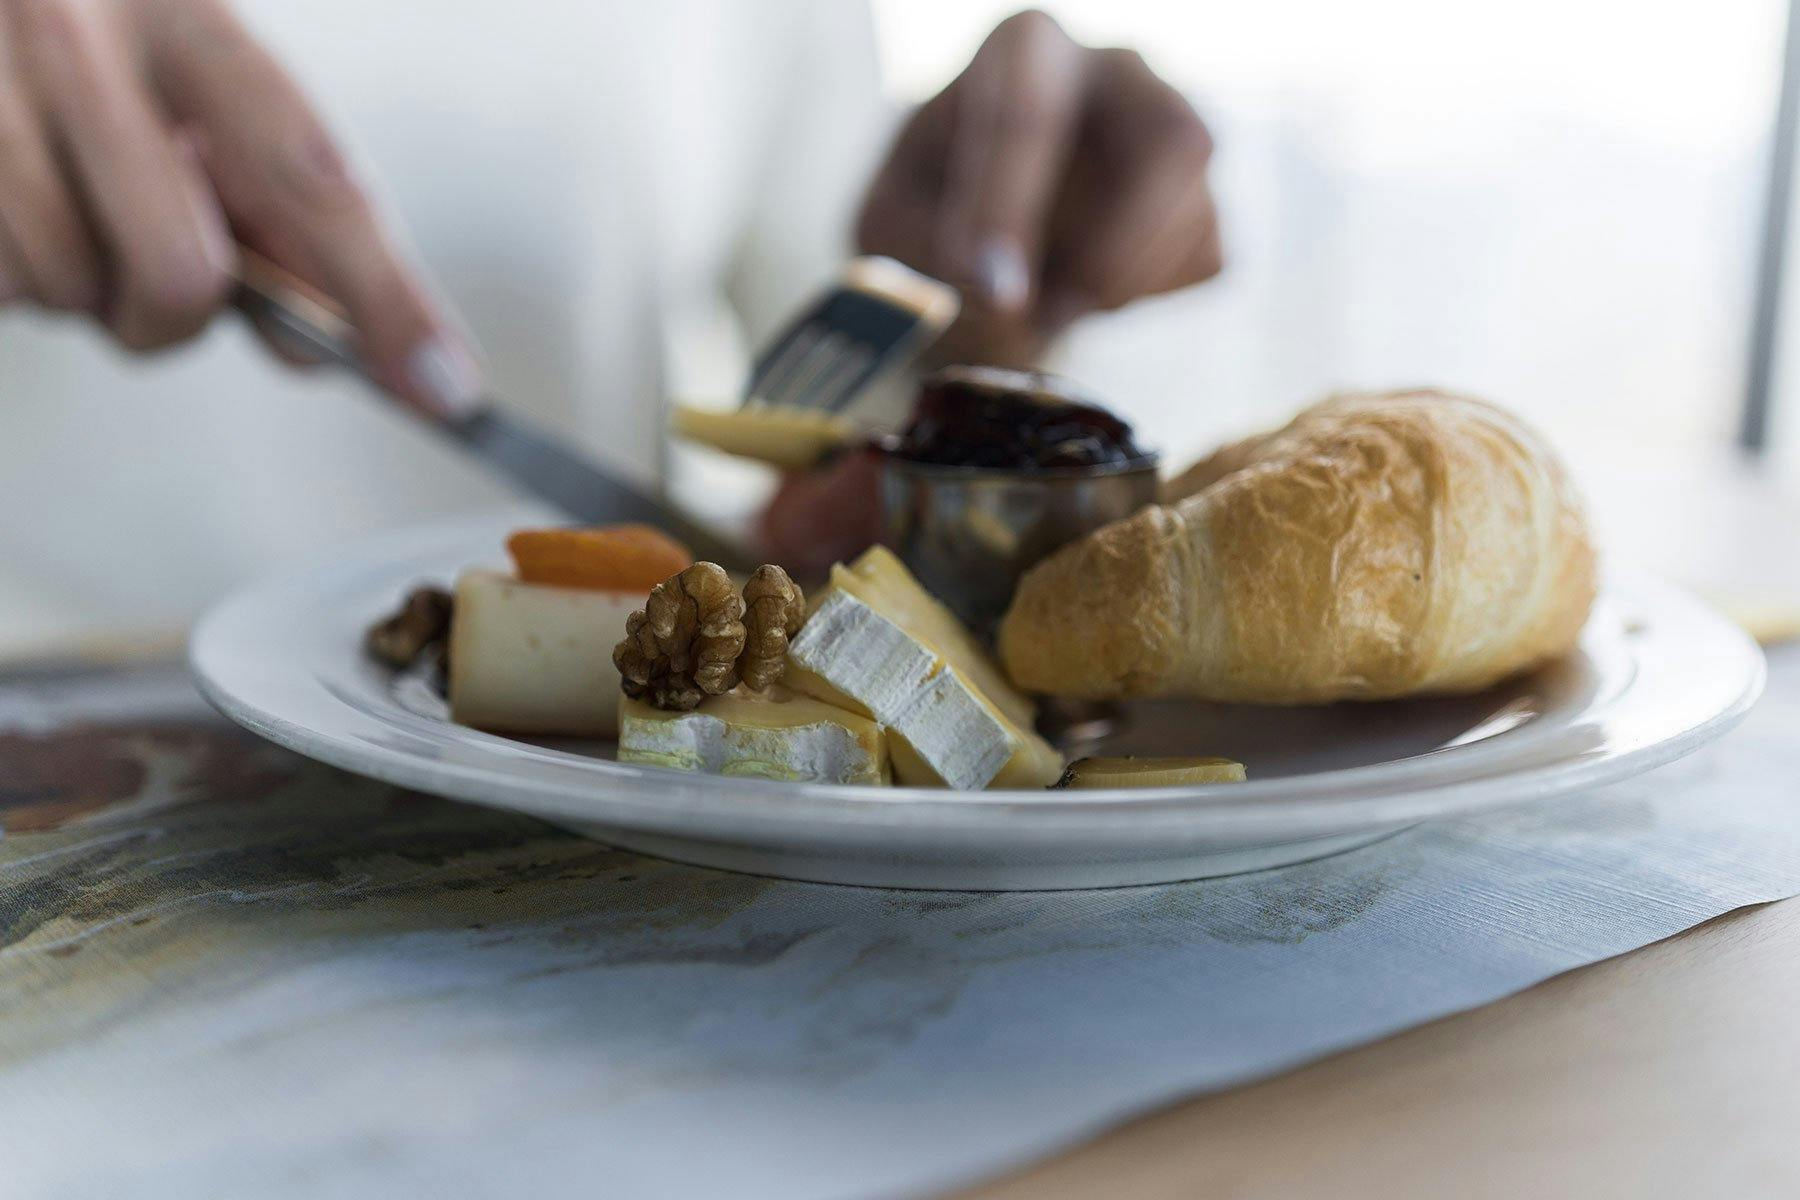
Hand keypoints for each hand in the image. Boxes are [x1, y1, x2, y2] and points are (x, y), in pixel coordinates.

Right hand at [0, 0, 477, 411]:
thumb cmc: (93, 56)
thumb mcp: (196, 92)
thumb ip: (279, 209)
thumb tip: (325, 353)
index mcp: (182, 8)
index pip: (313, 176)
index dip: (384, 296)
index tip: (442, 386)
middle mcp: (74, 28)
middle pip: (183, 271)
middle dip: (184, 313)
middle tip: (162, 273)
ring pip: (73, 293)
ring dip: (87, 292)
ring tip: (69, 208)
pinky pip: (3, 290)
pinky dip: (18, 279)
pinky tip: (16, 205)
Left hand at [858, 10, 1221, 366]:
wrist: (977, 246)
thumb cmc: (930, 214)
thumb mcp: (888, 224)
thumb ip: (920, 242)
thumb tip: (996, 283)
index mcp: (1025, 52)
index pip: (1031, 112)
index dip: (1010, 209)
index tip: (991, 289)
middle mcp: (1116, 73)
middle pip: (1173, 140)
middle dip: (1114, 248)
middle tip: (1046, 312)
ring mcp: (1174, 132)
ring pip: (1194, 212)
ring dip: (1114, 287)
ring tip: (1043, 306)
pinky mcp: (1202, 201)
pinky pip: (1201, 259)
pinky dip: (1139, 297)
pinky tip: (1083, 288)